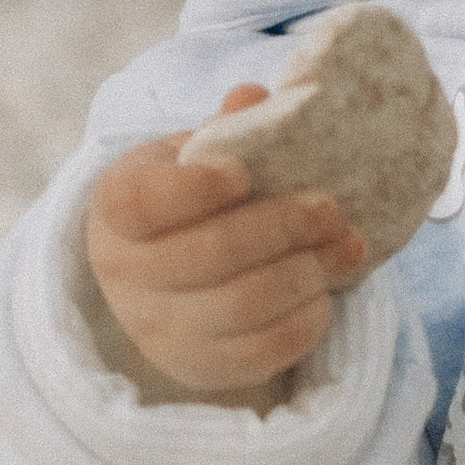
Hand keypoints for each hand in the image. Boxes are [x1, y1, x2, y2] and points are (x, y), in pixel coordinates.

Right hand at [85, 89, 367, 398]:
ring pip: (244, 304)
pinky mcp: (204, 367)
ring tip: (346, 244)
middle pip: (210, 254)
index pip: (141, 203)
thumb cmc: (184, 204)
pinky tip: (326, 288)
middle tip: (329, 207)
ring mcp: (163, 329)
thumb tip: (253, 97)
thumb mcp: (188, 158)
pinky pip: (263, 351)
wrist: (161, 282)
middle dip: (281, 227)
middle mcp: (129, 276)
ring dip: (306, 271)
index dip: (194, 189)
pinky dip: (305, 318)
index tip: (242, 173)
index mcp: (118, 209)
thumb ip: (222, 130)